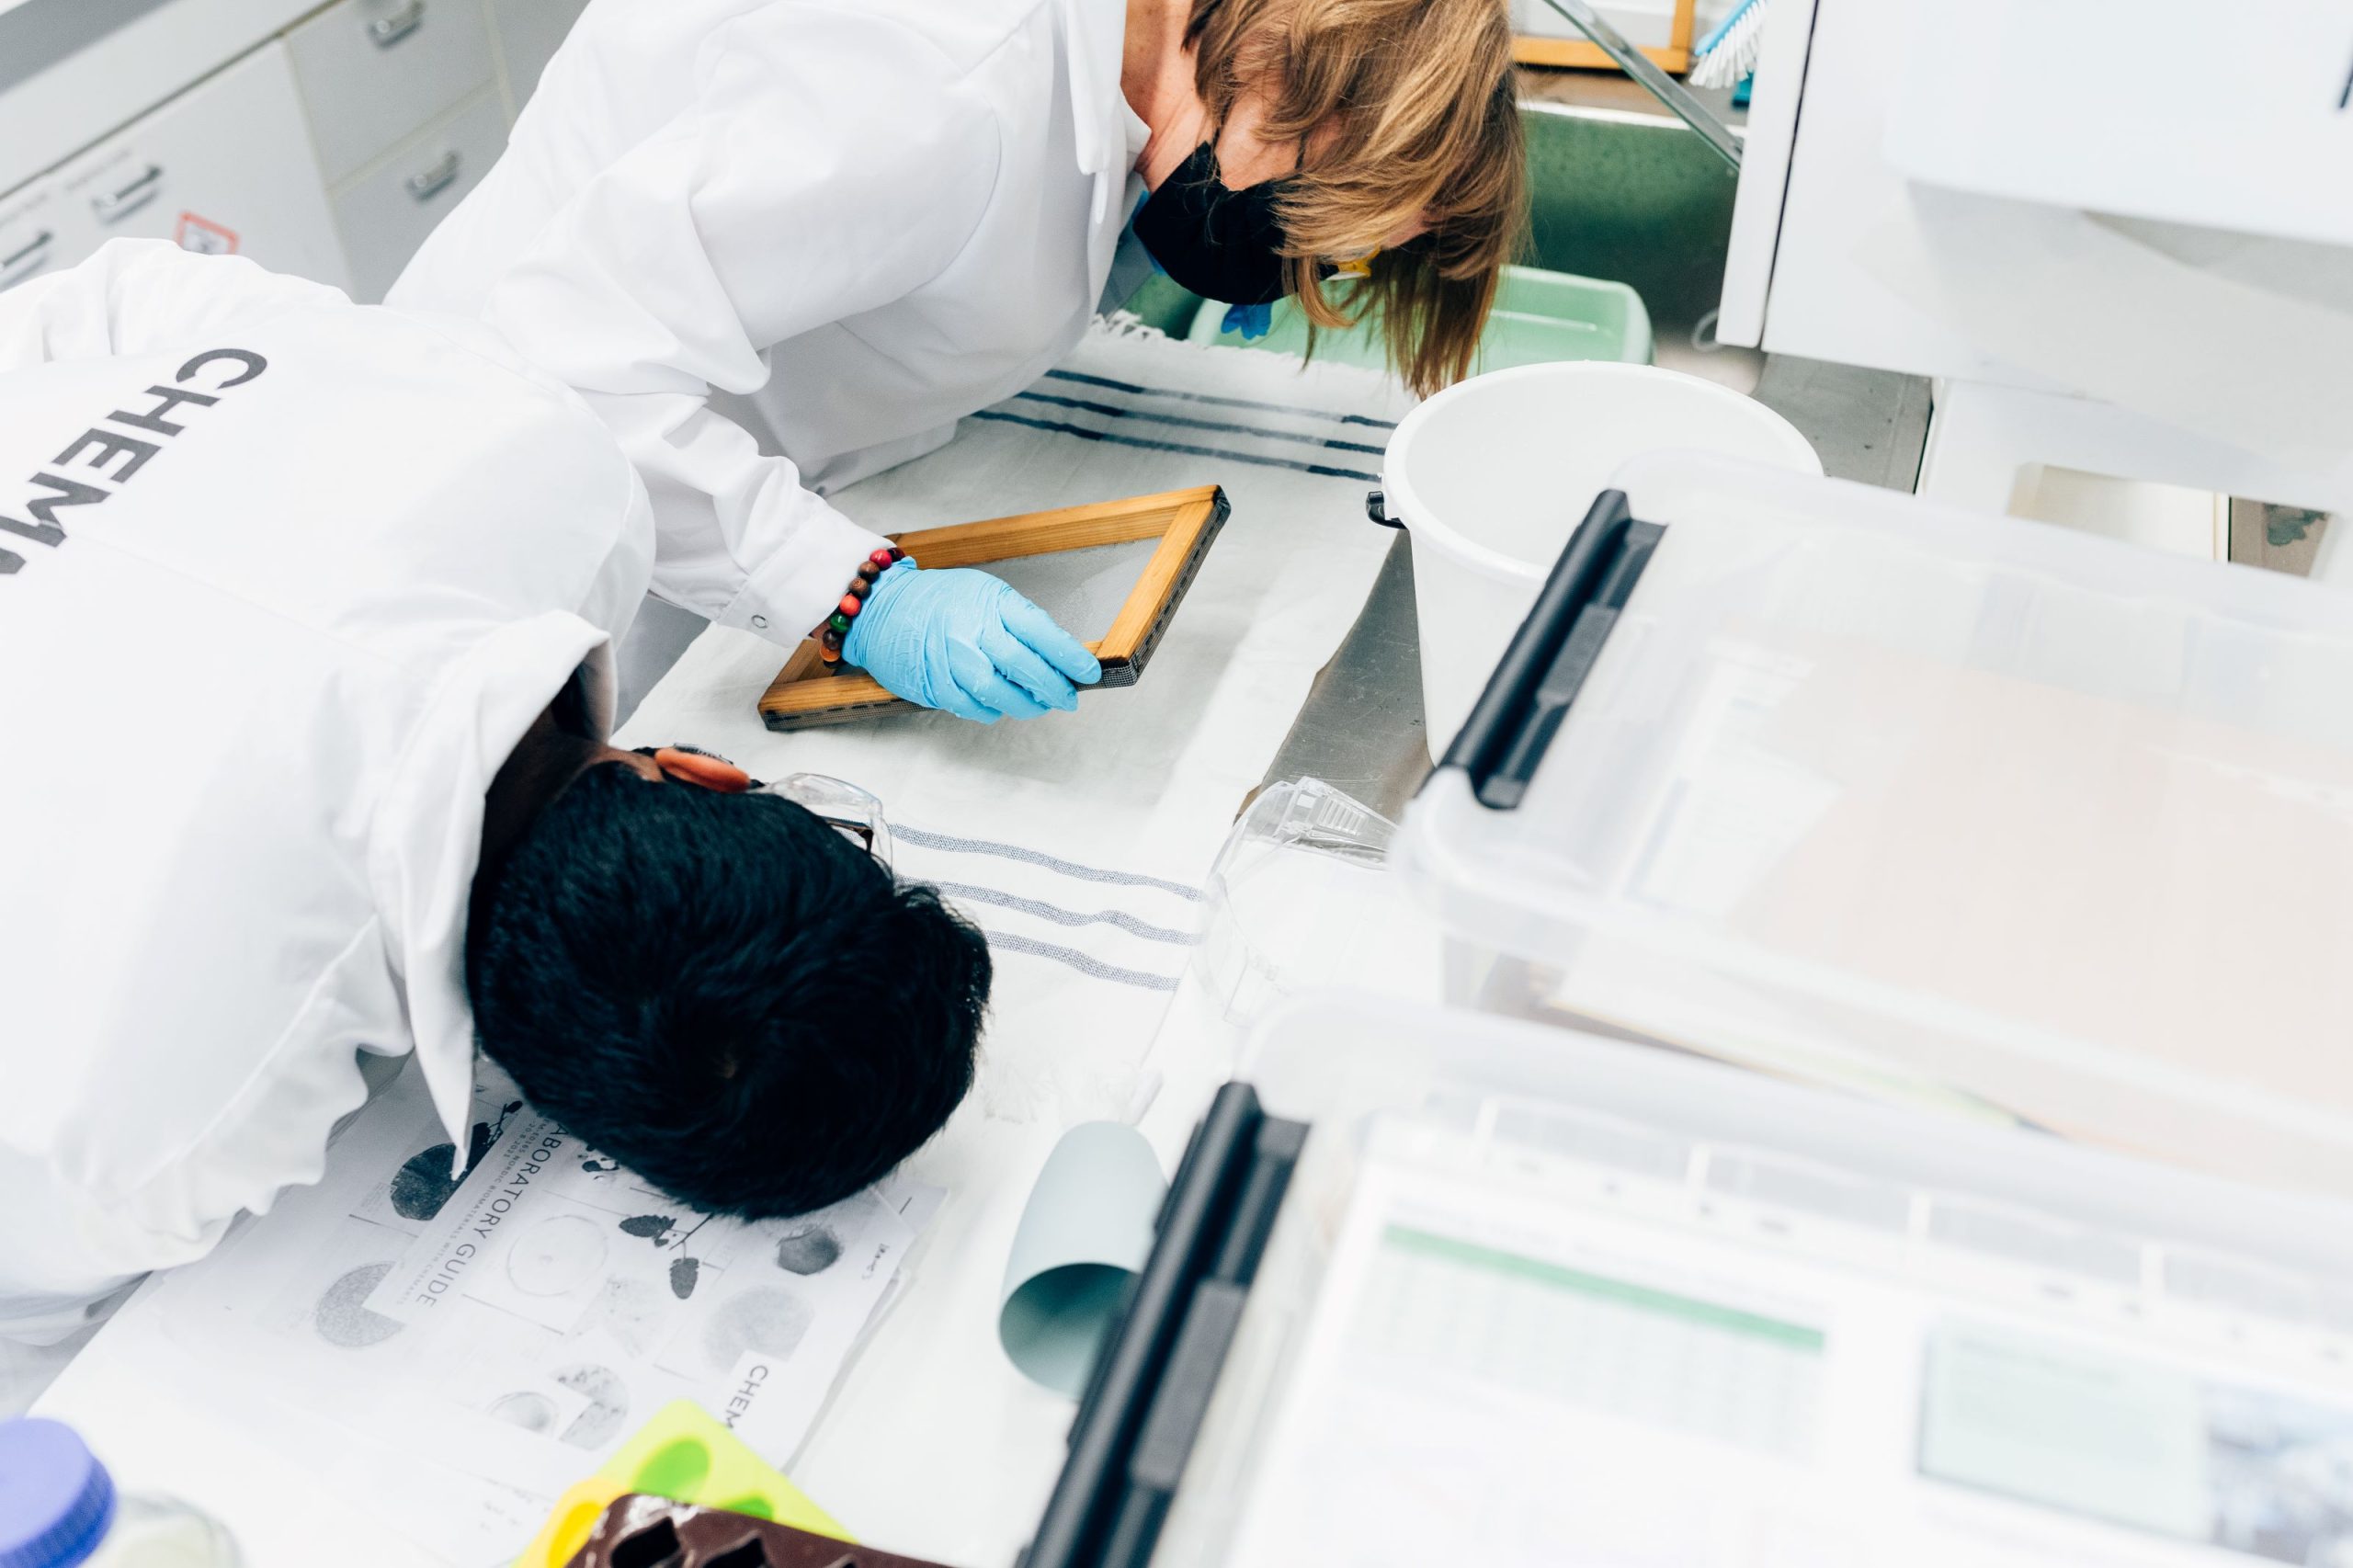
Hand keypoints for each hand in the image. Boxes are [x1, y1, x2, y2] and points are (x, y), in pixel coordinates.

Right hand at [844, 562, 1101, 722]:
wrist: (883, 607)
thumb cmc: (940, 600)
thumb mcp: (984, 593)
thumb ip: (1018, 620)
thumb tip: (1058, 652)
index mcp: (991, 603)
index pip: (1041, 632)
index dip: (1070, 656)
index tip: (1088, 671)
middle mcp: (972, 631)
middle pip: (1025, 667)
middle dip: (1054, 688)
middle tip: (1068, 697)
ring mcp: (951, 661)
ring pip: (1001, 694)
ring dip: (1026, 705)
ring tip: (1037, 704)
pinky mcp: (935, 685)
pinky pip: (974, 708)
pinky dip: (993, 711)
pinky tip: (1000, 705)